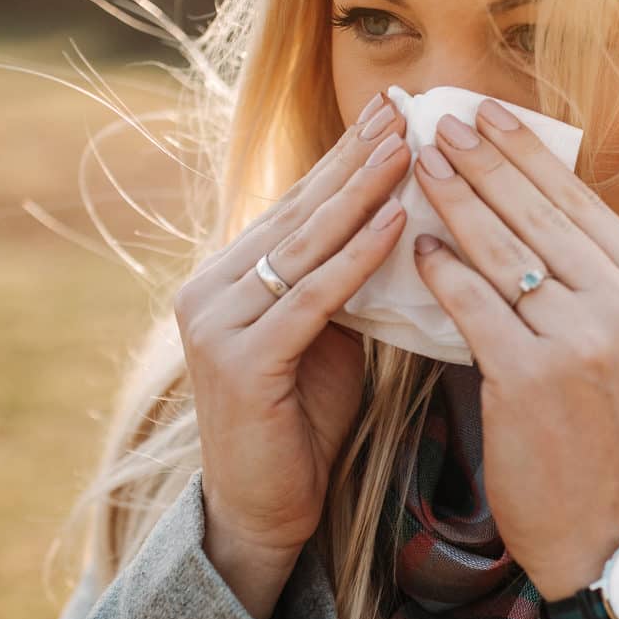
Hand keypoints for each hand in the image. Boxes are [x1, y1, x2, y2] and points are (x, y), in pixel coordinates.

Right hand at [173, 91, 411, 580]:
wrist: (265, 509)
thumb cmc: (303, 423)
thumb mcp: (326, 338)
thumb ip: (340, 284)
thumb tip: (397, 224)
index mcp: (230, 277)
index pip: (296, 205)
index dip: (343, 158)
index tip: (388, 111)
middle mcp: (211, 288)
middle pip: (299, 212)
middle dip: (355, 159)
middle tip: (402, 108)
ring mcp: (217, 323)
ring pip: (304, 246)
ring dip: (361, 193)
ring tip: (407, 147)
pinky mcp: (240, 361)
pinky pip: (312, 299)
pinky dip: (357, 260)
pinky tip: (397, 225)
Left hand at [410, 97, 618, 600]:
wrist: (600, 524)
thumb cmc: (598, 430)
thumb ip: (587, 278)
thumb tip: (525, 202)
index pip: (579, 204)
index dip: (527, 153)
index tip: (487, 113)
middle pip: (538, 215)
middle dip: (483, 160)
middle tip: (441, 121)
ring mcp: (581, 341)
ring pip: (502, 251)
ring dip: (454, 199)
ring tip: (419, 163)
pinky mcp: (531, 376)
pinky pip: (473, 304)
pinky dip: (441, 269)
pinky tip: (417, 244)